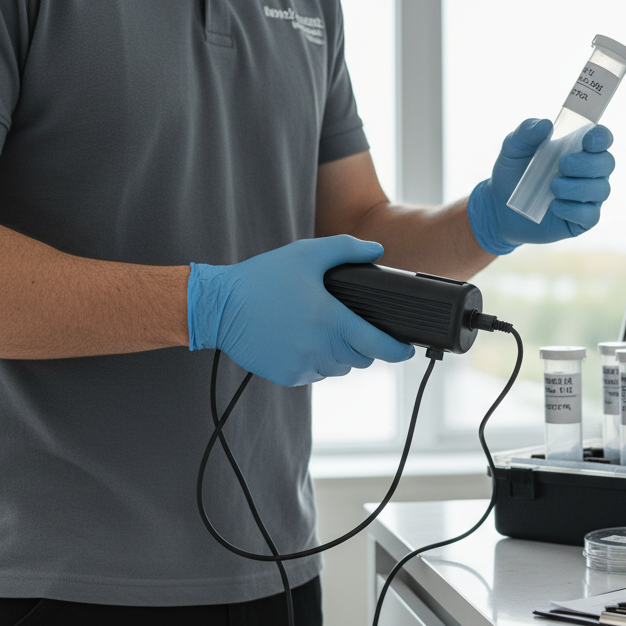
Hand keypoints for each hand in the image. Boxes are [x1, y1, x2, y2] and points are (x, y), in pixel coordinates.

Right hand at [188, 236, 414, 385]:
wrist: (219, 307)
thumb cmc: (263, 279)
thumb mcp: (306, 254)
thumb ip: (347, 249)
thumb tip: (377, 249)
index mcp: (332, 322)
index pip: (379, 346)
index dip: (398, 350)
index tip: (406, 348)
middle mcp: (321, 349)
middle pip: (360, 359)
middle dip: (362, 345)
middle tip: (350, 326)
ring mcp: (303, 366)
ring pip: (338, 368)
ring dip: (338, 354)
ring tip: (322, 331)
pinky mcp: (287, 376)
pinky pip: (314, 374)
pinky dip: (314, 362)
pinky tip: (300, 341)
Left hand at [466, 118, 614, 254]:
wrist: (499, 207)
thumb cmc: (513, 173)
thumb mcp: (513, 148)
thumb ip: (526, 132)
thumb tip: (546, 125)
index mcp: (578, 149)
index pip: (602, 139)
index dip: (601, 137)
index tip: (588, 140)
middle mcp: (589, 172)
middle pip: (607, 163)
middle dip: (587, 163)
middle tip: (562, 164)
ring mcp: (587, 197)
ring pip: (601, 190)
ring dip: (578, 187)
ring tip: (552, 187)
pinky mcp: (580, 221)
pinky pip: (591, 216)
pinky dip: (573, 210)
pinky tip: (554, 206)